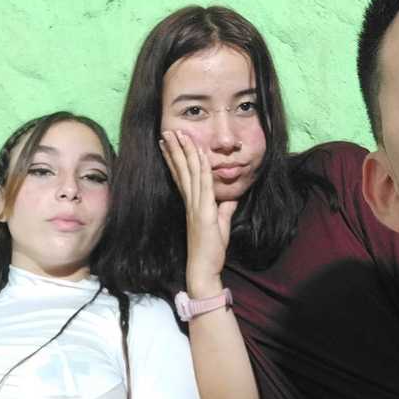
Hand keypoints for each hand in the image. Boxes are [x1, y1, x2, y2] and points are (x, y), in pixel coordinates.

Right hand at [159, 130, 237, 295]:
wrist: (203, 268)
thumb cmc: (210, 250)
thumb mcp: (220, 225)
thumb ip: (224, 210)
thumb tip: (230, 199)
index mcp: (192, 203)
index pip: (182, 176)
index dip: (176, 158)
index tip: (170, 142)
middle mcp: (191, 202)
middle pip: (182, 170)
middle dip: (177, 149)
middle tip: (169, 130)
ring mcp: (196, 206)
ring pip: (191, 173)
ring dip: (185, 153)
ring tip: (178, 135)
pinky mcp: (204, 213)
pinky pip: (204, 186)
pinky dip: (202, 170)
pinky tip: (200, 156)